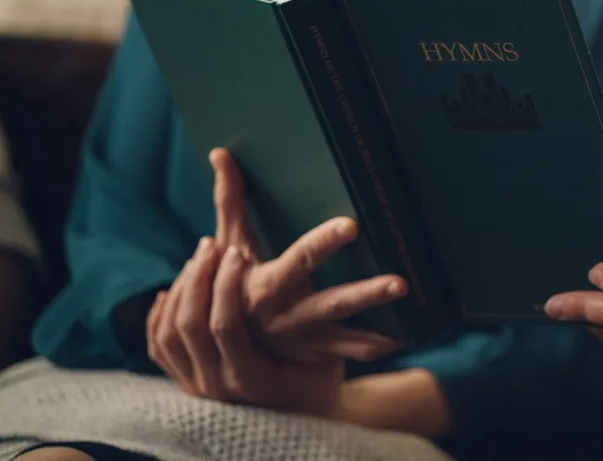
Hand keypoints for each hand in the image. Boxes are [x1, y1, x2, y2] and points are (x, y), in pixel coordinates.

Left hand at [147, 237, 343, 415]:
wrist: (298, 420)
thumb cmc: (318, 385)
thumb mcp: (329, 358)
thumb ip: (339, 337)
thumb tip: (379, 329)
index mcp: (250, 377)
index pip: (223, 325)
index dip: (226, 285)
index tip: (237, 253)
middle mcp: (217, 385)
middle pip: (189, 324)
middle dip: (198, 278)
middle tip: (212, 244)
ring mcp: (197, 387)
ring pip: (170, 332)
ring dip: (181, 290)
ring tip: (199, 258)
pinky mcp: (187, 384)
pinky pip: (160, 346)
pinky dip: (161, 314)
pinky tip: (170, 290)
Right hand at [210, 148, 405, 362]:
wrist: (220, 342)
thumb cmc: (230, 281)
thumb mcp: (228, 245)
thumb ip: (230, 201)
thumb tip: (220, 152)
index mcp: (267, 285)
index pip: (299, 260)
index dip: (323, 243)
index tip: (352, 225)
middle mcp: (287, 315)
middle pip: (332, 304)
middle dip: (366, 294)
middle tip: (401, 282)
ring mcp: (303, 337)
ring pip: (345, 332)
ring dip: (377, 326)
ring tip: (408, 310)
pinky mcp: (314, 351)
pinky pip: (347, 353)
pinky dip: (372, 347)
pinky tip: (403, 340)